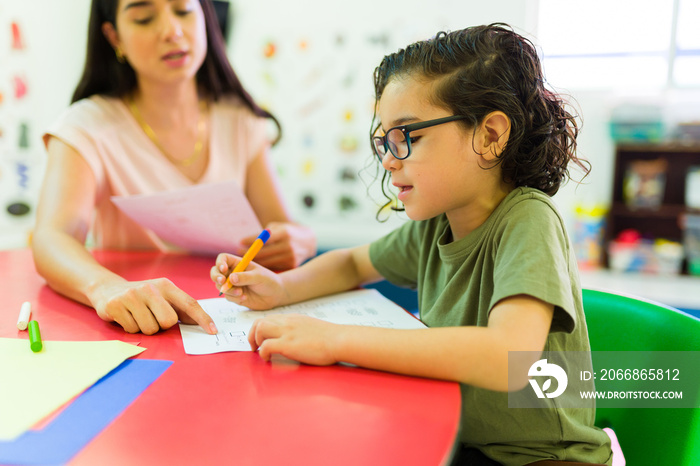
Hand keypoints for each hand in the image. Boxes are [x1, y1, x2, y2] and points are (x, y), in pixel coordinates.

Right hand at [87, 278, 217, 334]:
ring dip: (145, 328)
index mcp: (166, 286)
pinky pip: (132, 330)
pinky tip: (126, 316)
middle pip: (169, 321)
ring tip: (137, 316)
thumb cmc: (142, 297)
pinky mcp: (115, 305)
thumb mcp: (162, 296)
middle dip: (162, 326)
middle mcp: (150, 288)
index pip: (189, 303)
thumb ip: (180, 308)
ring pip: (150, 329)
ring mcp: (131, 296)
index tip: (213, 331)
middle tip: (152, 317)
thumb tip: (202, 323)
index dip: (202, 318)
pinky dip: (130, 328)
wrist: (107, 289)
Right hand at [211, 253, 285, 309]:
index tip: (223, 269)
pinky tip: (245, 297)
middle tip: (222, 282)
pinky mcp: (234, 295)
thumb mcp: (259, 277)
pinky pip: (227, 296)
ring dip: (228, 290)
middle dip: (216, 277)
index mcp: (238, 263)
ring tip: (241, 293)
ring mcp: (232, 285)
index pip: (223, 259)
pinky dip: (234, 297)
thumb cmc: (269, 281)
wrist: (275, 295)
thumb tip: (231, 278)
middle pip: (215, 272)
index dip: (220, 263)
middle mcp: (232, 273)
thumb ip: (245, 277)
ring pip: (220, 286)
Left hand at [238, 222, 315, 270]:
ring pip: (267, 261)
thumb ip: (265, 234)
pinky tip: (255, 265)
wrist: (309, 241)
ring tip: (244, 259)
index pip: (264, 239)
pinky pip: (273, 266)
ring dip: (254, 261)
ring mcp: (290, 256)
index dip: (251, 241)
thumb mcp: (279, 227)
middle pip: (264, 252)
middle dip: (249, 253)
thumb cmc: (289, 232)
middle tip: (238, 252)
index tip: (240, 242)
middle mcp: (288, 245)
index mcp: (284, 233)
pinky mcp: (291, 265)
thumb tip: (247, 241)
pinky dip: (263, 266)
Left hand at [248, 314, 339, 364]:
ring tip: (261, 352)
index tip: (261, 340)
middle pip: (259, 321)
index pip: (269, 318)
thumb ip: (300, 330)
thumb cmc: (331, 338)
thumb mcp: (312, 328)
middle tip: (255, 347)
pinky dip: (263, 353)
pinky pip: (266, 346)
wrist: (339, 340)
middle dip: (252, 335)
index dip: (261, 329)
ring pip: (260, 329)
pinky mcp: (288, 344)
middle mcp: (287, 322)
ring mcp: (287, 332)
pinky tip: (269, 359)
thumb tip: (295, 339)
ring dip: (256, 341)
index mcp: (293, 318)